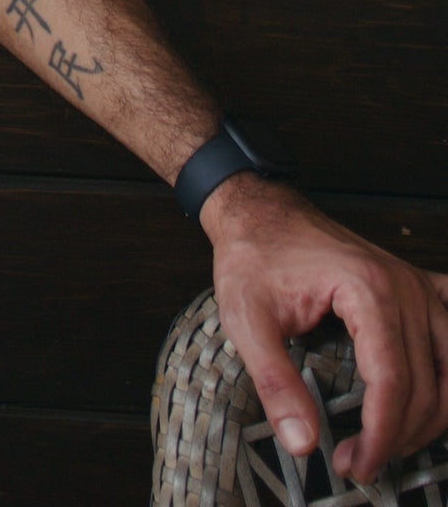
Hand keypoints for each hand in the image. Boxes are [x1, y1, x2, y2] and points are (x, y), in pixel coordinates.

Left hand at [203, 174, 447, 483]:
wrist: (258, 212)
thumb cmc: (253, 256)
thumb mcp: (246, 318)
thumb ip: (275, 383)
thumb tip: (303, 442)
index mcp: (367, 290)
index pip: (393, 384)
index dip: (380, 436)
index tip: (354, 464)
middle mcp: (404, 287)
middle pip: (428, 385)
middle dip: (399, 436)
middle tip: (359, 460)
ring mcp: (416, 285)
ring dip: (431, 415)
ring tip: (390, 439)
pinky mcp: (416, 286)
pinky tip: (434, 390)